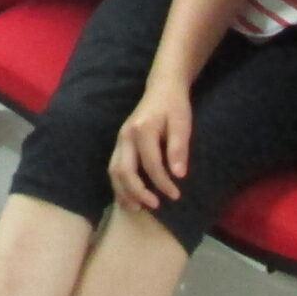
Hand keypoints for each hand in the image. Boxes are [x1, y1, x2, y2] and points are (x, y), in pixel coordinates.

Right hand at [109, 82, 190, 210]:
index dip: (162, 183)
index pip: (151, 164)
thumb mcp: (182, 124)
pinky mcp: (120, 143)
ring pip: (114, 170)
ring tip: (136, 208)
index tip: (175, 195)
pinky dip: (118, 185)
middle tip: (154, 206)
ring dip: (123, 191)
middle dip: (137, 191)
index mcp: (143, 130)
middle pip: (124, 170)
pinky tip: (127, 197)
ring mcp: (120, 139)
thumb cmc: (174, 106)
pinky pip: (114, 167)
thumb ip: (179, 148)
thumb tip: (179, 175)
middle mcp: (126, 135)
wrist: (162, 87)